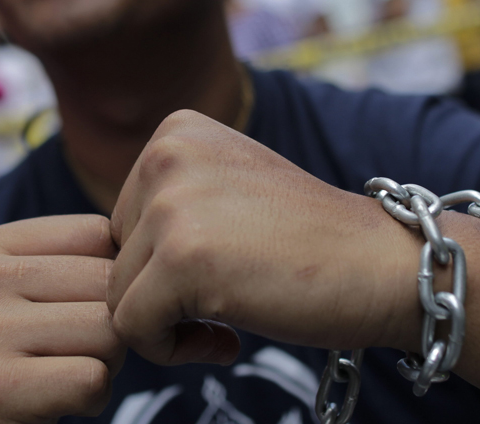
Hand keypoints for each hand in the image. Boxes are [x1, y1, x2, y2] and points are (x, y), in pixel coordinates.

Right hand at [0, 215, 125, 422]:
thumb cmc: (24, 359)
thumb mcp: (32, 293)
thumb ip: (79, 258)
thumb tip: (151, 237)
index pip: (98, 234)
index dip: (108, 280)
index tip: (71, 312)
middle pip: (106, 281)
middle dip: (109, 324)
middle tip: (67, 353)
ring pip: (107, 329)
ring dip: (104, 362)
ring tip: (60, 374)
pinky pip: (92, 379)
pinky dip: (91, 398)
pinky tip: (55, 402)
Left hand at [107, 110, 417, 366]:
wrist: (383, 265)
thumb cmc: (311, 240)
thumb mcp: (230, 186)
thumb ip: (170, 199)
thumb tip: (95, 252)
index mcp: (176, 130)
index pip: (123, 218)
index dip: (162, 263)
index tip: (215, 276)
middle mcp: (167, 152)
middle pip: (114, 255)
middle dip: (159, 293)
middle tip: (221, 305)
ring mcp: (174, 203)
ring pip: (117, 294)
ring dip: (167, 323)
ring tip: (225, 322)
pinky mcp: (182, 258)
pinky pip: (131, 327)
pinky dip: (171, 350)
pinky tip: (226, 339)